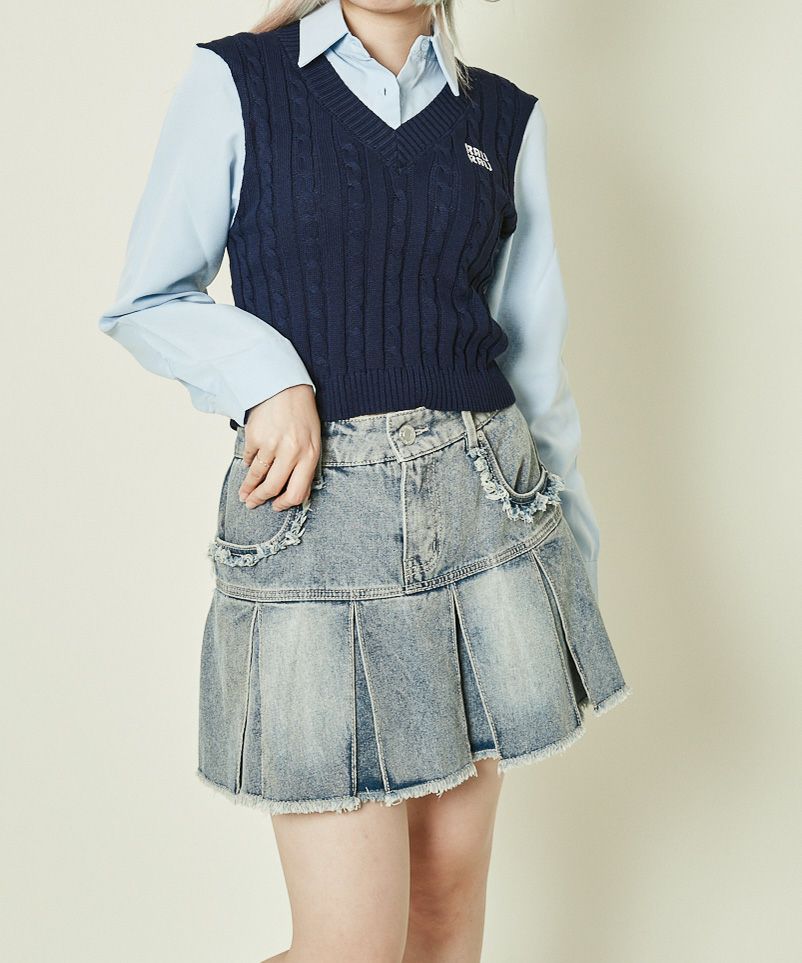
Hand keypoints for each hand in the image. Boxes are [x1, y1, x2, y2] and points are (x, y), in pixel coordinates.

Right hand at [238, 385, 319, 510]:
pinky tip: (249, 468)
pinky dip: (248, 465)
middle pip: (272, 487)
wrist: (285, 388)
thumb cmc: (301, 415)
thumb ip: (307, 468)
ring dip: (248, 489)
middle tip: (252, 504)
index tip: (276, 506)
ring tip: (244, 495)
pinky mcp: (255, 437)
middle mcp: (292, 452)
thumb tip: (298, 496)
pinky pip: (249, 459)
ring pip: (257, 476)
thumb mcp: (314, 442)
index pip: (297, 493)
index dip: (284, 504)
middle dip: (260, 499)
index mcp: (310, 456)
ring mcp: (272, 445)